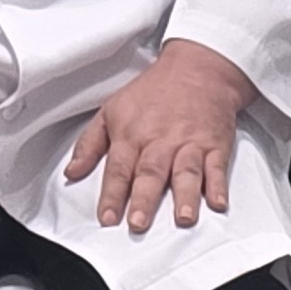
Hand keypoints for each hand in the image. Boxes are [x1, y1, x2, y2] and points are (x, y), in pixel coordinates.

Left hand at [61, 40, 250, 235]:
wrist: (198, 67)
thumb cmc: (153, 91)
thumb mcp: (112, 109)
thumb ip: (89, 144)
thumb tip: (72, 172)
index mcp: (132, 134)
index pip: (118, 168)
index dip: (112, 194)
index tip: (107, 217)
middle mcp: (160, 141)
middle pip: (150, 172)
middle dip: (144, 199)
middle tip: (138, 223)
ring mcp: (189, 143)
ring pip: (185, 171)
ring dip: (185, 196)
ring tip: (182, 218)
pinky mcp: (215, 145)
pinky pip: (217, 167)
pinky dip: (218, 185)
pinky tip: (217, 203)